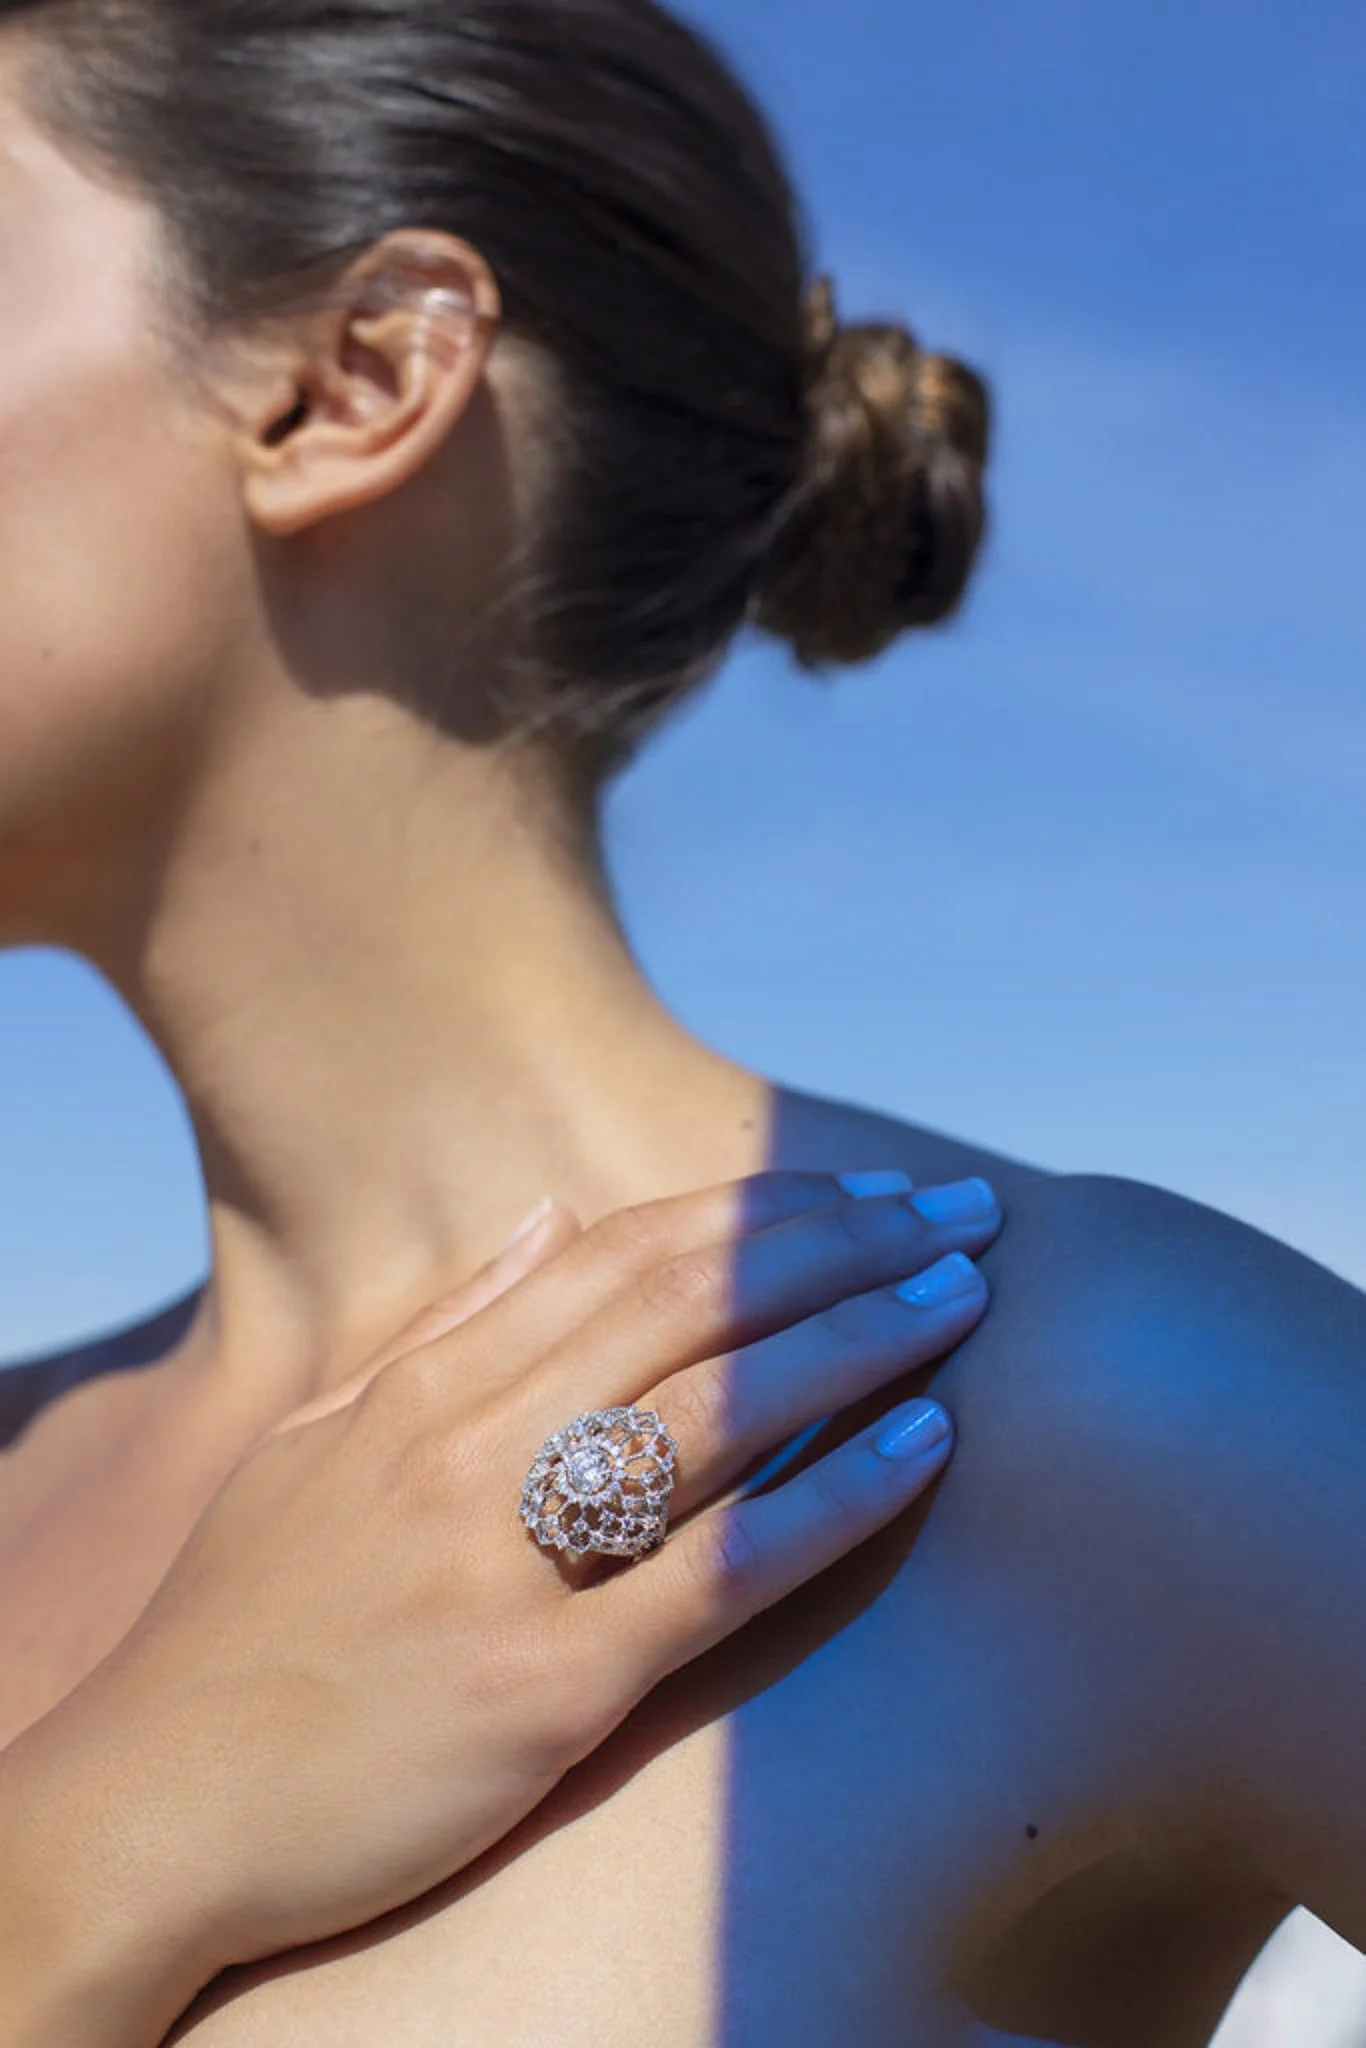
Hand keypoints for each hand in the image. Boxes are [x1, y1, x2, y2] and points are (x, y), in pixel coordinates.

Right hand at [0, 1168, 1000, 2045]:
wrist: (154, 1804)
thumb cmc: (246, 1625)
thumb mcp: (321, 1441)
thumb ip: (447, 1325)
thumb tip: (554, 1216)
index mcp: (425, 1383)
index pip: (628, 1255)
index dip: (761, 1211)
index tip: (863, 1192)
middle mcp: (472, 1445)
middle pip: (695, 1306)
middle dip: (842, 1246)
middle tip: (957, 1218)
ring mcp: (510, 1561)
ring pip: (723, 1412)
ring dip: (860, 1340)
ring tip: (963, 1296)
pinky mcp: (547, 1685)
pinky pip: (720, 1573)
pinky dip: (832, 1501)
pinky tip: (922, 1447)